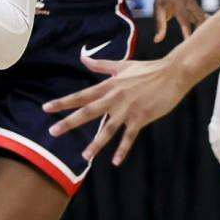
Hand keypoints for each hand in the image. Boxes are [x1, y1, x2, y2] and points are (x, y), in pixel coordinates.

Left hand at [43, 55, 189, 164]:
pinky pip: (130, 136)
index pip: (81, 95)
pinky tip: (115, 161)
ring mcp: (128, 109)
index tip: (46, 108)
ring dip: (96, 143)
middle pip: (88, 112)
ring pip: (108, 128)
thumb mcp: (122, 65)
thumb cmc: (148, 69)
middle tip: (53, 131)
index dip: (63, 102)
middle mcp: (115, 98)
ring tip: (85, 156)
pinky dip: (123, 149)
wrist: (173, 73)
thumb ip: (101, 64)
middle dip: (70, 122)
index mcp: (109, 86)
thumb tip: (83, 58)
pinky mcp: (142, 118)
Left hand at [154, 0, 205, 42]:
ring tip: (207, 44)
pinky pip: (206, 20)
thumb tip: (156, 41)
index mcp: (179, 4)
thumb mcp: (158, 10)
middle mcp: (191, 4)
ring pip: (206, 20)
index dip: (187, 30)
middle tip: (202, 46)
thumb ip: (160, 26)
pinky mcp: (199, 10)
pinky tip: (211, 39)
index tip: (189, 41)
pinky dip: (208, 28)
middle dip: (202, 31)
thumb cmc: (163, 0)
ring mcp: (197, 6)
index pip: (184, 19)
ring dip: (207, 31)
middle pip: (200, 19)